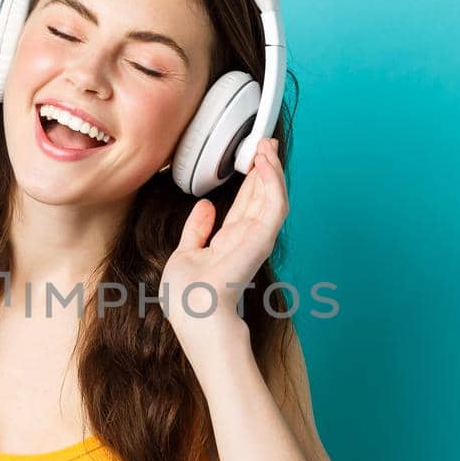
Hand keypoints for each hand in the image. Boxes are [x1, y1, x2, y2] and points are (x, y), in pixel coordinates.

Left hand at [160, 136, 287, 342]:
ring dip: (271, 168)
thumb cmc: (187, 300)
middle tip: (266, 142)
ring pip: (271, 196)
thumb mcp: (184, 256)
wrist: (195, 318)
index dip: (249, 182)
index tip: (250, 157)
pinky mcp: (263, 238)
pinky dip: (274, 180)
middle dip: (264, 168)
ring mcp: (257, 240)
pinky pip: (275, 204)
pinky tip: (268, 161)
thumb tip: (205, 206)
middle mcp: (246, 240)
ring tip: (268, 144)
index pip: (244, 206)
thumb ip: (197, 231)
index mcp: (229, 244)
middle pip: (260, 197)